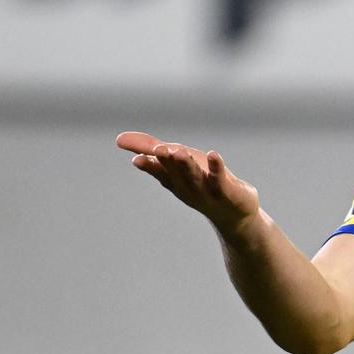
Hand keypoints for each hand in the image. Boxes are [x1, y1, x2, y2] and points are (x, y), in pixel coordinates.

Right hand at [117, 130, 259, 234]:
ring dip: (187, 165)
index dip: (149, 166)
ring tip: (180, 151)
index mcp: (174, 181)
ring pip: (195, 177)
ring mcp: (208, 191)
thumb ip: (150, 149)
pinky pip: (221, 179)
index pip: (159, 171)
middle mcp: (188, 187)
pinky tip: (214, 154)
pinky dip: (217, 167)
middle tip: (159, 150)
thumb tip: (118, 139)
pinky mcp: (228, 191)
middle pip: (176, 173)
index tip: (137, 160)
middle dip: (168, 162)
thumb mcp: (177, 164)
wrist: (234, 215)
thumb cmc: (202, 183)